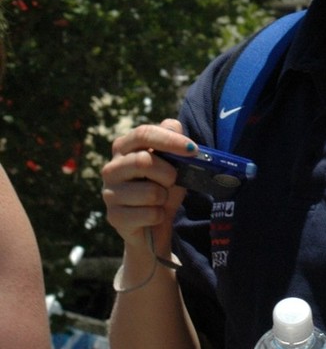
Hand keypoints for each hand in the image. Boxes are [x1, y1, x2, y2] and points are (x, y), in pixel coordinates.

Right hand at [101, 120, 193, 252]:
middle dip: (169, 173)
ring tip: (161, 199)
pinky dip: (160, 215)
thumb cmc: (163, 185)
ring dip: (165, 197)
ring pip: (150, 191)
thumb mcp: (173, 161)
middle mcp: (111, 168)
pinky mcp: (114, 216)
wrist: (154, 223)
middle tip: (174, 181)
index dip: (170, 140)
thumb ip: (173, 140)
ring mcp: (109, 193)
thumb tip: (174, 126)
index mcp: (124, 147)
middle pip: (143, 161)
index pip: (143, 134)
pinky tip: (153, 215)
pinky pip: (150, 214)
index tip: (193, 149)